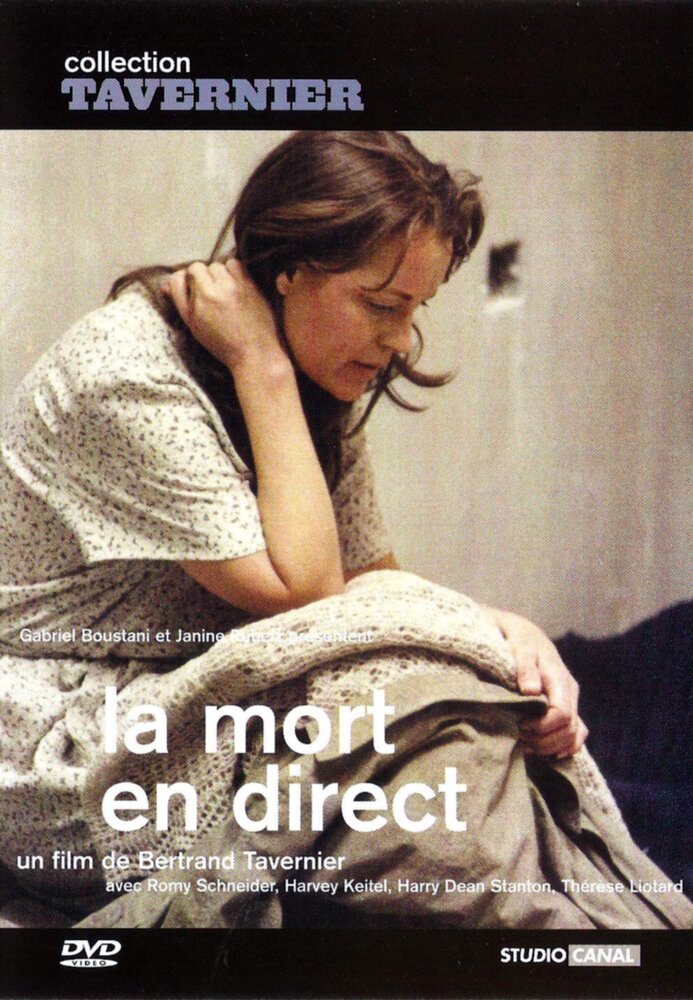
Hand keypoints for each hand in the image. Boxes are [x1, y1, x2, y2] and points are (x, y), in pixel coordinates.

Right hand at [162, 260, 287, 373]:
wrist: (254, 352)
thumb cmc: (222, 343)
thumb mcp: (194, 326)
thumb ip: (180, 301)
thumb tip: (165, 284)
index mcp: (196, 303)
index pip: (180, 276)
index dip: (185, 280)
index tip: (192, 287)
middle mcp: (213, 291)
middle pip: (199, 267)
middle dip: (202, 277)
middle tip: (210, 292)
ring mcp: (233, 285)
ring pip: (218, 265)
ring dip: (218, 274)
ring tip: (224, 290)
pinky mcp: (249, 284)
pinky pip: (236, 264)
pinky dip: (234, 271)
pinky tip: (236, 285)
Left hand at [484, 607, 587, 758]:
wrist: (521, 633)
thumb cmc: (517, 639)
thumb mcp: (519, 645)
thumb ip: (525, 665)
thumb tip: (531, 690)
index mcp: (559, 678)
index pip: (561, 714)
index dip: (542, 727)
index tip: (520, 725)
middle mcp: (568, 692)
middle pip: (568, 729)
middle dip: (544, 740)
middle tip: (519, 738)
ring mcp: (569, 701)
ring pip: (573, 735)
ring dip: (551, 746)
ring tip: (527, 745)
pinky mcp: (566, 708)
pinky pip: (576, 735)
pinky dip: (565, 748)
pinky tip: (548, 754)